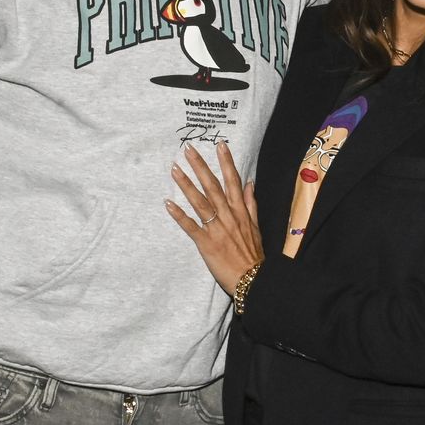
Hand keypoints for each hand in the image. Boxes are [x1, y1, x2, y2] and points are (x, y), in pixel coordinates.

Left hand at [166, 141, 264, 290]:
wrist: (253, 279)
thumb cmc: (253, 254)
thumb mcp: (256, 226)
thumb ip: (250, 204)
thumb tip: (249, 183)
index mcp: (240, 211)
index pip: (233, 181)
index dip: (226, 162)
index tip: (219, 145)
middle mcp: (228, 216)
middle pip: (213, 186)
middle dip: (201, 167)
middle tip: (188, 150)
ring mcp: (217, 229)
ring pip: (200, 202)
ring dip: (186, 185)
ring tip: (175, 169)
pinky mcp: (206, 243)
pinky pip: (190, 226)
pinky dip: (179, 215)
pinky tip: (168, 203)